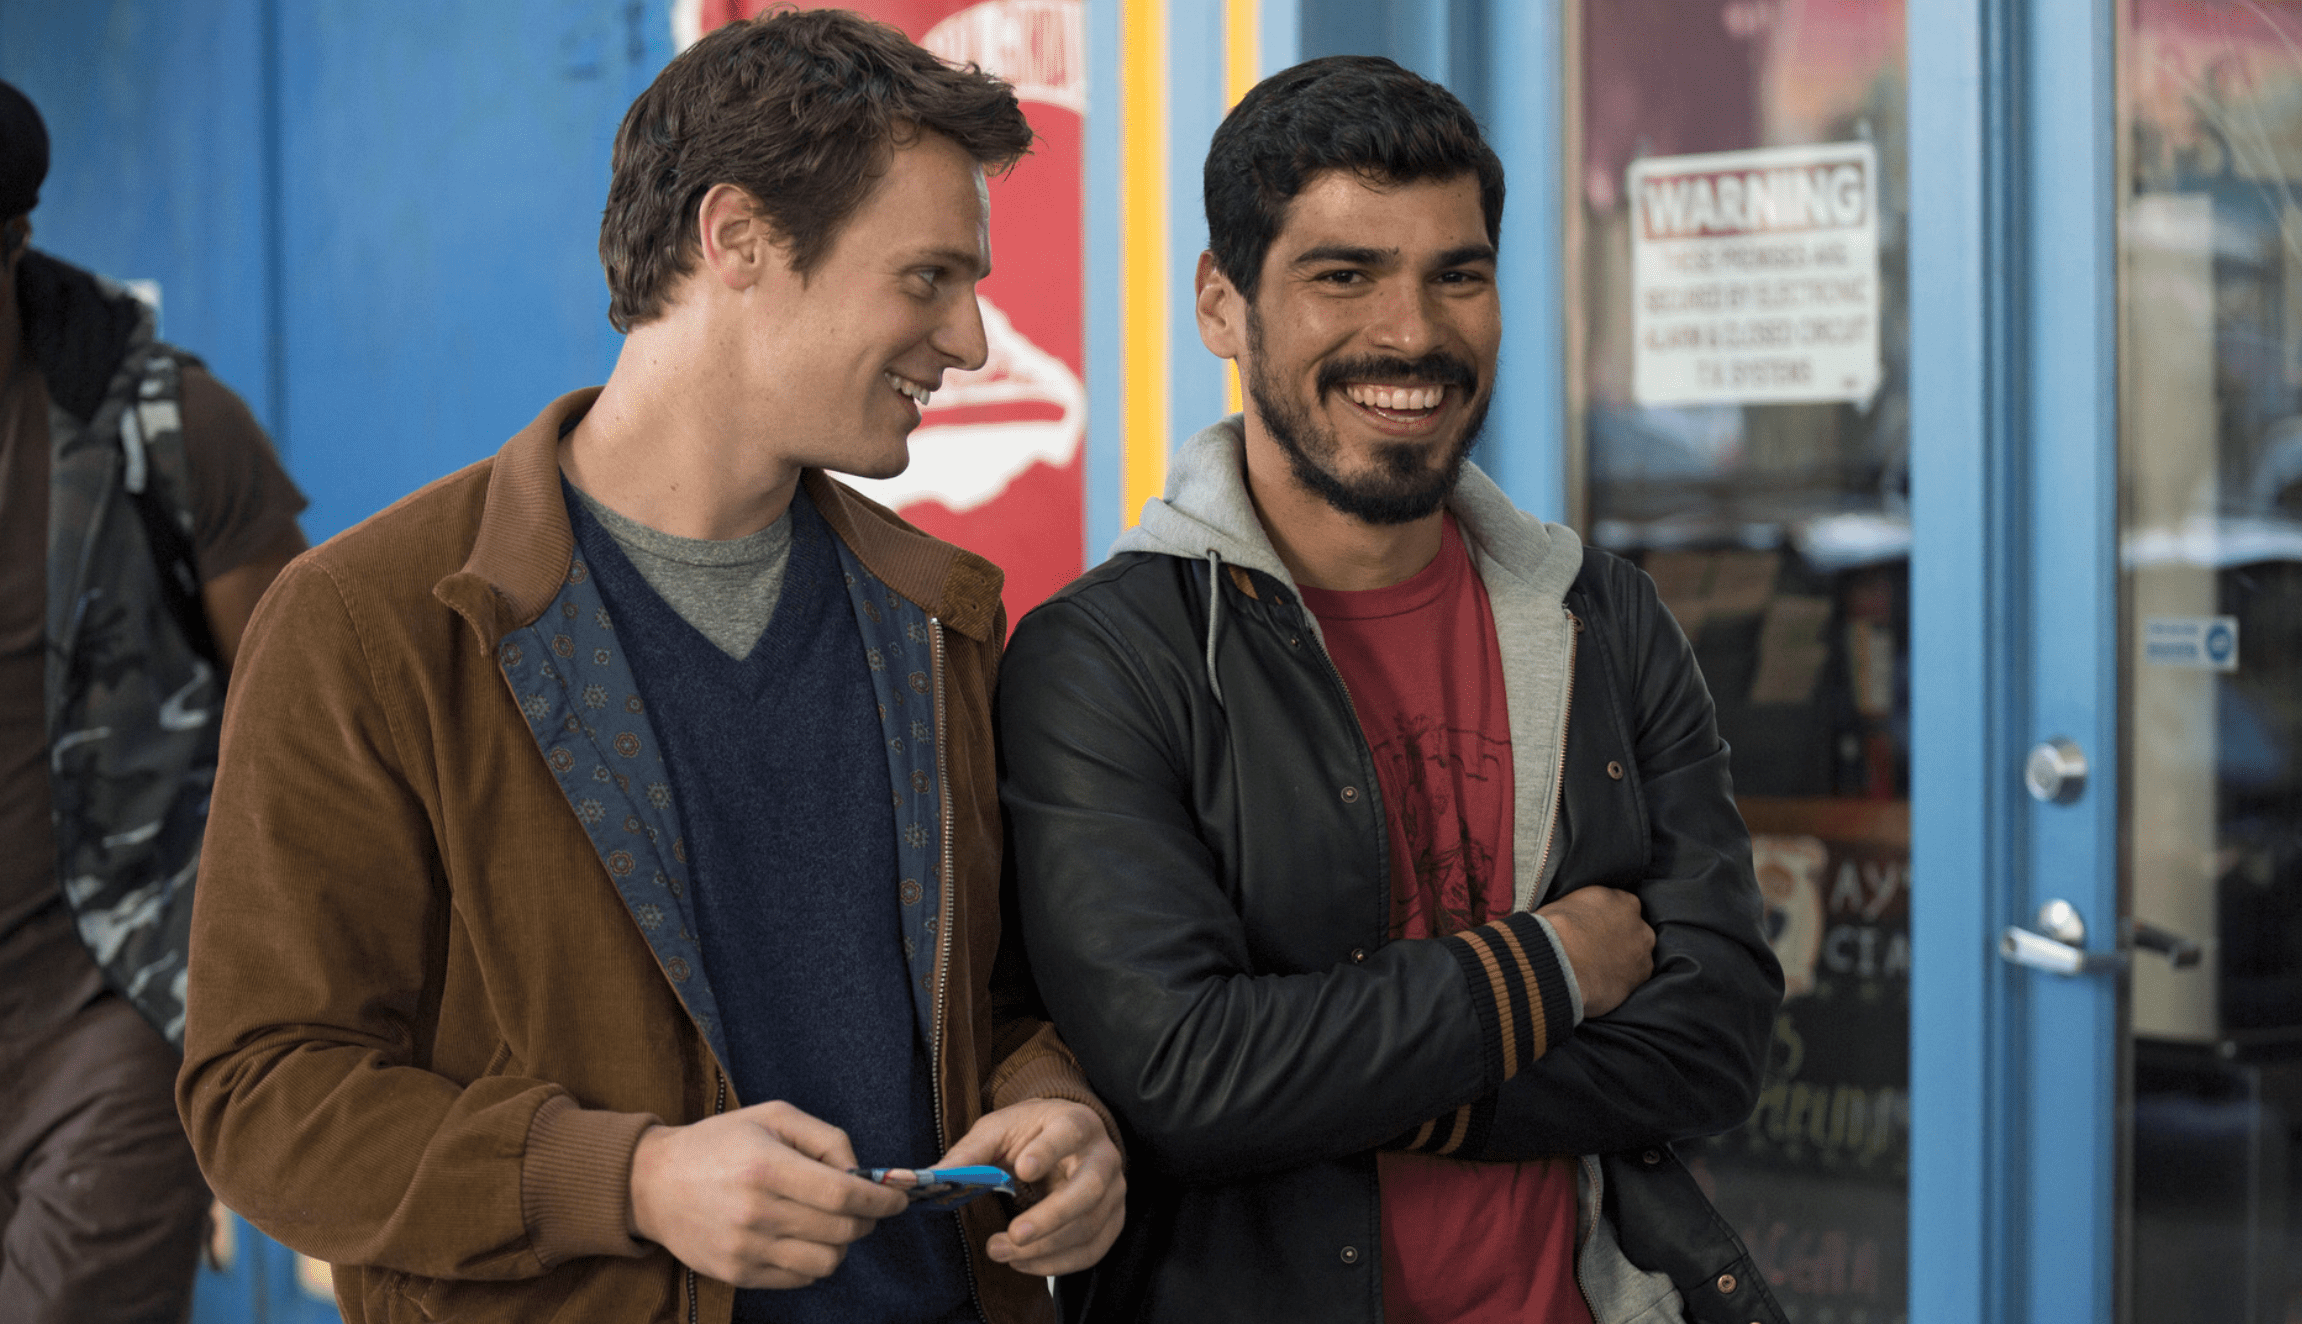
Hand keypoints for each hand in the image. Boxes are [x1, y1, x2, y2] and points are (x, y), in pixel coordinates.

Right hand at [628, 1100, 907, 1289]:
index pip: (843, 1194)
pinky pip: (799, 1279)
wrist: (652, 1183)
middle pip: (841, 1231)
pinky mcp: (737, 1273)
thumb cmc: (719, 1143)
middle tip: (864, 1208)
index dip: (880, 1200)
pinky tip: (803, 1239)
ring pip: (826, 1263)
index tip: (897, 1199)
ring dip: (841, 1245)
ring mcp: (745, 1248)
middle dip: (866, 1220)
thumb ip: (826, 1138)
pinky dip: (814, 1262)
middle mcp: (757, 1212)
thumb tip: (862, 1171)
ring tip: (830, 1224)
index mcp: (767, 1168)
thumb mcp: (773, 1117)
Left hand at [934, 1099, 1124, 1275]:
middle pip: (1088, 1188)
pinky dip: (1058, 1263)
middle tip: (1014, 1235)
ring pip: (1089, 1226)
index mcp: (1076, 1122)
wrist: (1065, 1138)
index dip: (1048, 1152)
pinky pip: (1092, 1249)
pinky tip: (1024, 1263)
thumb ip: (970, 1152)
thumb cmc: (1031, 1133)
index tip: (1022, 1170)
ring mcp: (1114, 1190)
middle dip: (1050, 1216)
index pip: (1069, 1133)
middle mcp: (1103, 1156)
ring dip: (1046, 1248)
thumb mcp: (997, 1130)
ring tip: (1002, 1252)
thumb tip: (936, 1177)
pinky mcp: (1112, 1220)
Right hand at [1537, 885, 1653, 1018]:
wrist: (1556, 961)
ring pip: (1637, 954)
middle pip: (1634, 929)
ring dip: (1623, 960)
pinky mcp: (1641, 976)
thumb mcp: (1564, 905)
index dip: (1607, 920)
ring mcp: (1643, 950)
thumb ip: (1582, 910)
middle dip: (1620, 939)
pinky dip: (1622, 980)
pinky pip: (1635, 978)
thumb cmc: (1552, 930)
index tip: (1594, 930)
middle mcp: (1638, 921)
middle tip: (1597, 951)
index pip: (1622, 906)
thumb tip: (1576, 918)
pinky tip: (1602, 983)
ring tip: (1598, 970)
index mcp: (1621, 899)